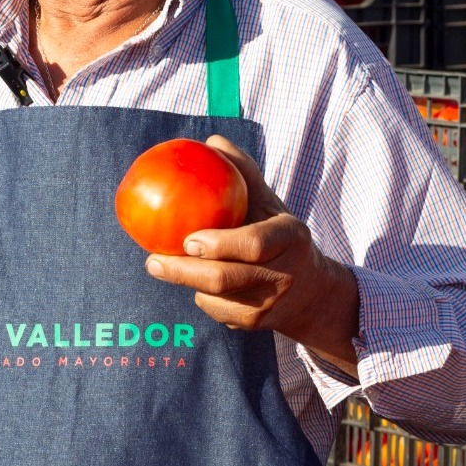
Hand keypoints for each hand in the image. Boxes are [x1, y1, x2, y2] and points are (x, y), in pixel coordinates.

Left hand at [144, 135, 360, 375]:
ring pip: (215, 299)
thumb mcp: (271, 204)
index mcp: (290, 237)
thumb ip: (244, 173)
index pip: (254, 244)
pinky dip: (201, 297)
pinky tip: (195, 284)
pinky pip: (216, 312)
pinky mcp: (256, 325)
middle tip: (153, 261)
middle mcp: (284, 274)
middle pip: (224, 279)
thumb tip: (212, 141)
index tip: (188, 239)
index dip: (218, 244)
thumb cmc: (280, 237)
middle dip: (183, 272)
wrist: (313, 293)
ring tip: (164, 267)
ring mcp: (270, 304)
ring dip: (188, 283)